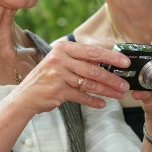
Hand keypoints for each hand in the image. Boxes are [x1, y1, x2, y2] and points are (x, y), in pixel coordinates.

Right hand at [11, 41, 131, 115]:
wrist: (26, 95)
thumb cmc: (47, 77)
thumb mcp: (60, 61)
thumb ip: (80, 60)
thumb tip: (108, 62)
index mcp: (63, 48)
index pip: (93, 51)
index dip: (111, 57)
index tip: (125, 62)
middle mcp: (60, 59)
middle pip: (93, 68)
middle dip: (112, 78)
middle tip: (125, 84)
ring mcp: (58, 75)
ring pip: (89, 83)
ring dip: (106, 90)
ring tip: (118, 95)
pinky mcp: (57, 91)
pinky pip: (81, 96)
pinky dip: (93, 101)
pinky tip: (102, 104)